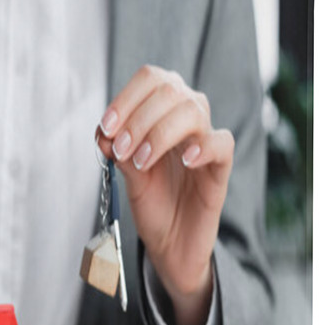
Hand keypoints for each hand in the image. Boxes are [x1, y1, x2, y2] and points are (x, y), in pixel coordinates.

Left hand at [96, 65, 233, 324]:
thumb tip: (102, 132)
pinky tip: (186, 161)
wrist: (171, 244)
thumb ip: (118, 153)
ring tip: (142, 162)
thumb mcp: (128, 177)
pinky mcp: (220, 168)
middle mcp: (187, 119)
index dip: (126, 98)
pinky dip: (204, 146)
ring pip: (193, 111)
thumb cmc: (154, 205)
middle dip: (138, 119)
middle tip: (121, 150)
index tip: (106, 127)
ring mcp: (205, 142)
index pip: (150, 80)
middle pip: (169, 90)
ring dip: (160, 132)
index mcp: (162, 112)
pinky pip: (222, 143)